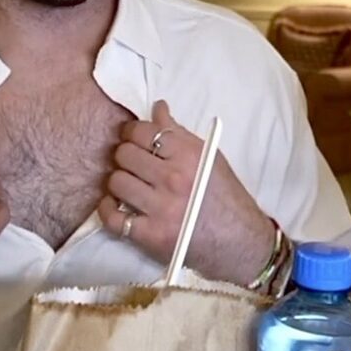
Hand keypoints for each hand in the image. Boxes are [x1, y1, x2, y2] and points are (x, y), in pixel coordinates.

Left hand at [98, 100, 274, 284]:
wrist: (242, 243)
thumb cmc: (225, 197)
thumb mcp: (208, 157)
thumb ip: (179, 132)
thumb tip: (157, 107)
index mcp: (189, 155)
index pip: (143, 131)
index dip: (132, 132)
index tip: (132, 139)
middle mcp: (174, 178)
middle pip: (124, 154)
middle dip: (124, 156)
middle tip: (131, 164)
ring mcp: (162, 208)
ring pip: (116, 182)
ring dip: (118, 183)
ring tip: (128, 185)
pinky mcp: (152, 235)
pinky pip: (113, 217)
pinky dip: (108, 210)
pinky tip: (116, 206)